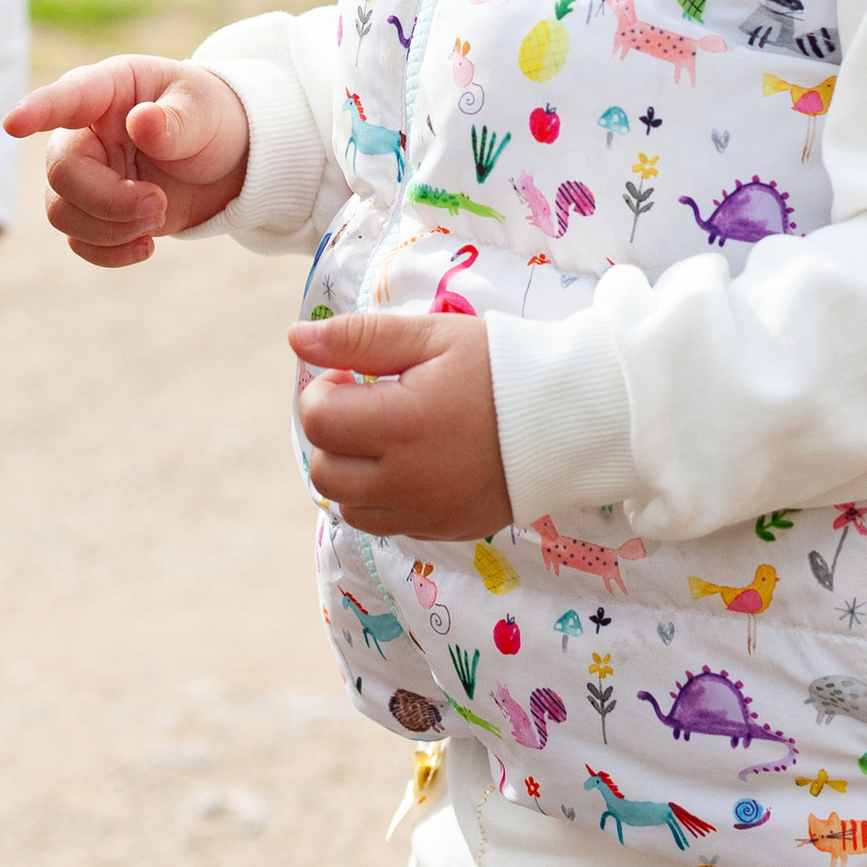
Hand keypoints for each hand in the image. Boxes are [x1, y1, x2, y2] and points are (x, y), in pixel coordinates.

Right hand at [5, 56, 249, 266]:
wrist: (228, 162)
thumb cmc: (209, 119)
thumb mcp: (204, 111)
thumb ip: (175, 120)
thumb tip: (141, 122)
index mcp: (109, 90)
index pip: (67, 98)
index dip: (38, 110)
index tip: (14, 125)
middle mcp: (84, 131)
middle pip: (63, 173)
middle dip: (109, 200)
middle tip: (158, 204)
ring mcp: (86, 174)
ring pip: (63, 213)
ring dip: (112, 229)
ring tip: (159, 216)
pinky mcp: (96, 213)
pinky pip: (79, 242)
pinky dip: (111, 253)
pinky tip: (147, 246)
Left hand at [291, 304, 511, 539]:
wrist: (571, 417)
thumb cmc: (501, 366)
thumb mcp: (432, 336)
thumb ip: (360, 338)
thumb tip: (295, 339)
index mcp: (401, 424)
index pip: (317, 419)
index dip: (324, 390)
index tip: (354, 375)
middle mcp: (406, 480)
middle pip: (323, 469)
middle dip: (333, 433)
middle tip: (369, 403)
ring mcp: (424, 512)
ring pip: (346, 504)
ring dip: (351, 470)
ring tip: (388, 436)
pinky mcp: (443, 530)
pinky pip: (383, 524)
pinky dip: (380, 497)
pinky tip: (410, 464)